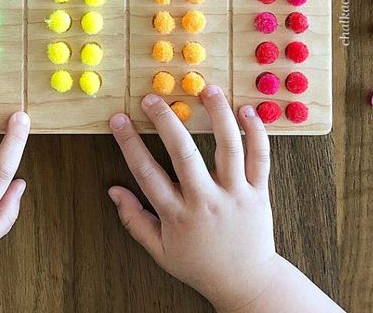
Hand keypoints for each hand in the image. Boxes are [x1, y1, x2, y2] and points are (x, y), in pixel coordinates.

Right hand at [108, 85, 277, 311]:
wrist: (247, 283)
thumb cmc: (200, 264)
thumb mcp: (160, 251)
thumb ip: (134, 220)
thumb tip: (113, 191)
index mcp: (178, 216)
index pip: (147, 173)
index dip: (129, 143)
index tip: (119, 119)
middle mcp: (206, 202)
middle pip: (183, 154)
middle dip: (165, 121)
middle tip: (152, 98)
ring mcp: (235, 195)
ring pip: (227, 148)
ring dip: (217, 115)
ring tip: (206, 89)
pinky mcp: (258, 192)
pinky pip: (259, 158)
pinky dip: (255, 132)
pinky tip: (245, 110)